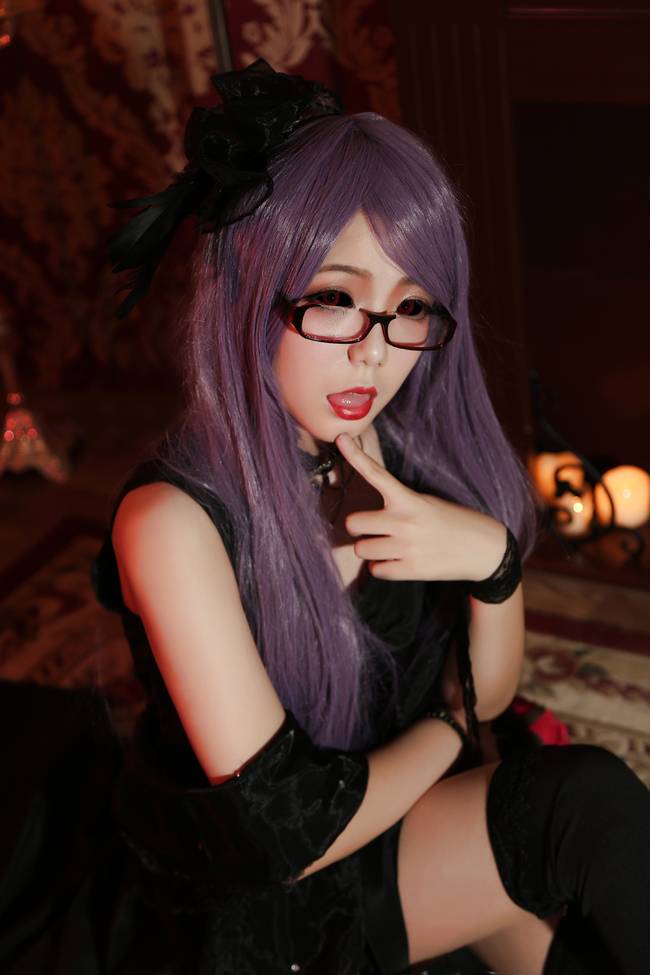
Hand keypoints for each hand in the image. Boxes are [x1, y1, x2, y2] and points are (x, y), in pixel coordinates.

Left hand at [335, 432, 506, 583]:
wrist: (484, 549)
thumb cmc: (452, 522)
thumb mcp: (427, 501)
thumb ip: (397, 503)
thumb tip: (364, 513)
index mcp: (409, 499)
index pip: (376, 474)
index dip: (355, 456)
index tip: (340, 438)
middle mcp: (405, 522)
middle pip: (353, 523)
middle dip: (358, 527)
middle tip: (373, 529)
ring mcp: (407, 547)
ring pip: (361, 549)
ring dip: (371, 549)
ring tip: (390, 546)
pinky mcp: (411, 570)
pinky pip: (376, 570)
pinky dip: (382, 567)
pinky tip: (398, 560)